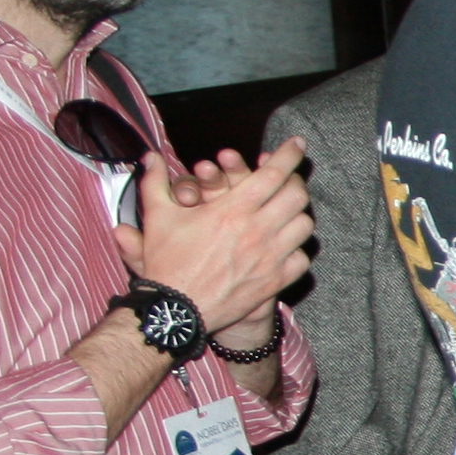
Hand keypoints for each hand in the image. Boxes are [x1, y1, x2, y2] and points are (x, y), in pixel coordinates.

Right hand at [117, 140, 310, 336]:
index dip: (289, 154)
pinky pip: (302, 258)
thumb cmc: (167, 262)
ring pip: (304, 226)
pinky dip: (297, 249)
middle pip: (297, 196)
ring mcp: (271, 257)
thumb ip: (155, 182)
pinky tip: (284, 245)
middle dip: (295, 182)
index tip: (297, 144)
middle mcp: (259, 231)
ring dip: (297, 215)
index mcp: (233, 210)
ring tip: (286, 211)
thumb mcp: (157, 218)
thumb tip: (151, 157)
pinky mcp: (276, 281)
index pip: (274, 173)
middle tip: (286, 181)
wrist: (178, 310)